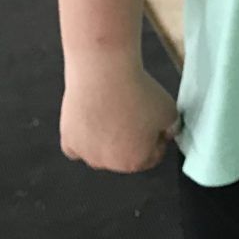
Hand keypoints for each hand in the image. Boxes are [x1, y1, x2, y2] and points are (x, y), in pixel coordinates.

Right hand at [60, 58, 179, 172]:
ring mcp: (86, 154)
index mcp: (135, 162)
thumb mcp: (170, 111)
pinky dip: (83, 137)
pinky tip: (91, 121)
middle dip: (130, 140)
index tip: (154, 123)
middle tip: (132, 115)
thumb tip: (166, 132)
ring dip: (106, 139)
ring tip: (112, 112)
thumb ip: (171, 127)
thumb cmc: (138, 93)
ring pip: (99, 152)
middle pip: (123, 155)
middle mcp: (109, 164)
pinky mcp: (68, 141)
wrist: (105, 74)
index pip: (151, 157)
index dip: (156, 139)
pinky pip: (77, 146)